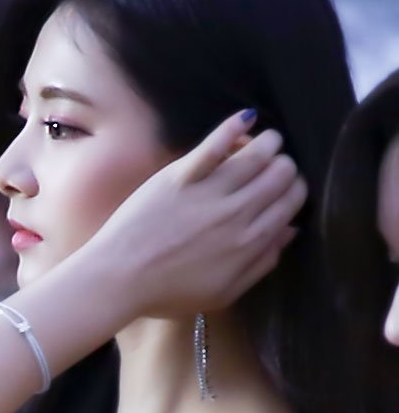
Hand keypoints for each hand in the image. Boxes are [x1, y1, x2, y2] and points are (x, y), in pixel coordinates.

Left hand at [85, 111, 306, 322]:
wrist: (118, 280)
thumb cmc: (167, 293)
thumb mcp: (222, 293)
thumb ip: (260, 264)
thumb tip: (289, 232)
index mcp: (249, 242)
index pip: (291, 201)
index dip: (295, 189)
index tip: (287, 188)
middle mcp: (235, 214)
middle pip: (281, 173)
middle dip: (285, 166)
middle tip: (275, 167)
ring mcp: (207, 192)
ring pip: (257, 153)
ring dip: (269, 142)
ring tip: (266, 141)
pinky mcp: (180, 176)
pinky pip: (215, 143)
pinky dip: (234, 126)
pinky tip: (245, 118)